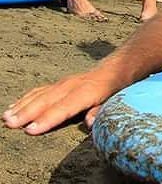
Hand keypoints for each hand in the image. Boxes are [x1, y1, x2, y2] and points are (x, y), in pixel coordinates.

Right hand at [2, 70, 118, 134]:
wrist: (116, 66)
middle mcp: (73, 86)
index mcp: (87, 92)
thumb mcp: (115, 99)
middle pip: (47, 100)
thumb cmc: (115, 87)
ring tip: (7, 116)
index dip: (47, 119)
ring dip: (23, 106)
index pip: (64, 107)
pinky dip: (27, 98)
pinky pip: (41, 90)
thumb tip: (89, 122)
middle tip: (10, 123)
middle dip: (28, 113)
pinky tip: (15, 105)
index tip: (30, 129)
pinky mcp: (60, 83)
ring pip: (41, 94)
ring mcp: (65, 83)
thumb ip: (101, 111)